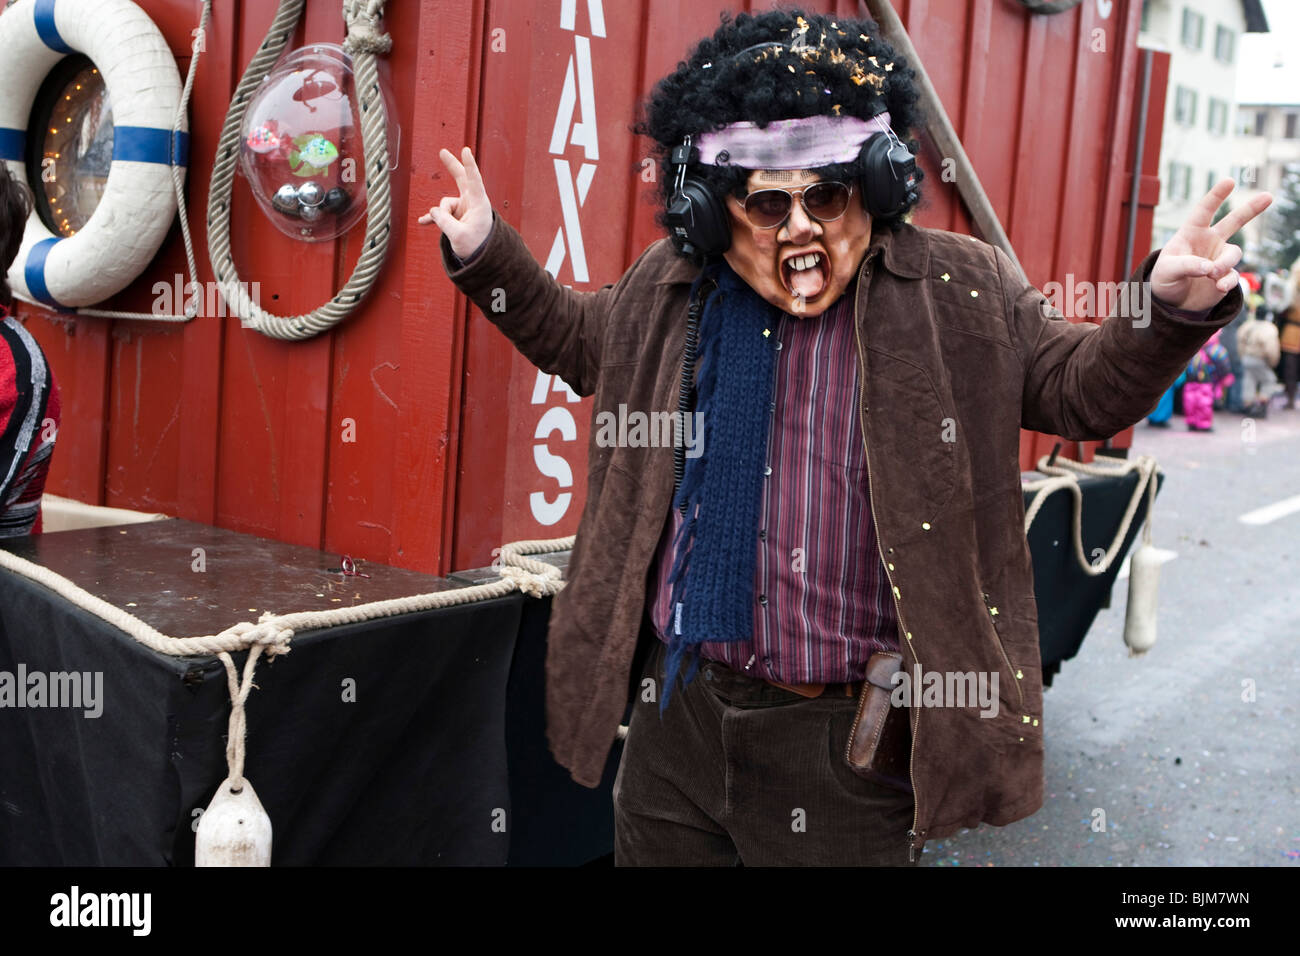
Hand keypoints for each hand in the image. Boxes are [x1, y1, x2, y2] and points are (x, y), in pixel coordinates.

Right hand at [417, 147, 493, 258]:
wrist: (482, 259)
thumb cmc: (477, 247)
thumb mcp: (459, 236)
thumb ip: (444, 222)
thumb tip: (432, 211)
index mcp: (479, 204)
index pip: (474, 180)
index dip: (469, 165)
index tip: (466, 150)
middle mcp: (471, 203)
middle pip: (461, 179)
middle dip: (452, 165)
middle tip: (442, 152)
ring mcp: (462, 209)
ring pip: (444, 205)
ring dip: (441, 217)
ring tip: (450, 231)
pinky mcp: (455, 217)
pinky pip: (440, 214)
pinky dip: (432, 219)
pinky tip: (422, 222)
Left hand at [1150, 178, 1272, 310]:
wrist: (1171, 302)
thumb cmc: (1164, 279)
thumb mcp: (1166, 270)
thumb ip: (1185, 265)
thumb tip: (1209, 267)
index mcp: (1191, 233)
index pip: (1204, 211)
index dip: (1216, 196)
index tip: (1229, 181)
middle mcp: (1209, 242)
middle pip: (1233, 221)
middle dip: (1251, 209)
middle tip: (1268, 196)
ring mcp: (1219, 258)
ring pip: (1234, 254)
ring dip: (1224, 263)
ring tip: (1211, 274)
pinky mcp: (1225, 276)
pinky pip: (1233, 276)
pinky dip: (1227, 281)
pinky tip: (1217, 286)